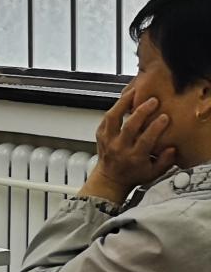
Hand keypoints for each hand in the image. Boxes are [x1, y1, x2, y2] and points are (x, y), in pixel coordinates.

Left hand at [90, 86, 177, 201]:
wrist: (110, 179)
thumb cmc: (133, 175)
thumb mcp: (154, 173)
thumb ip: (165, 161)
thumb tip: (172, 148)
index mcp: (134, 157)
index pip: (145, 140)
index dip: (155, 127)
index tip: (164, 117)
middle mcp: (119, 147)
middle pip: (129, 126)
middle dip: (142, 112)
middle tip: (152, 100)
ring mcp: (108, 140)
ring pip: (113, 118)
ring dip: (123, 103)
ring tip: (133, 92)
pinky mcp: (100, 135)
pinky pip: (105, 118)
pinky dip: (114, 108)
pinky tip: (122, 99)